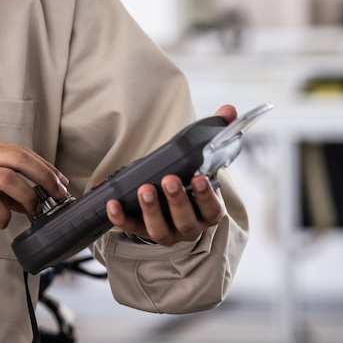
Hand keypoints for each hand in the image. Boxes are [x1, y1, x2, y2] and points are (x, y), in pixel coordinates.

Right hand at [0, 136, 69, 228]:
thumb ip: (1, 184)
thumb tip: (31, 200)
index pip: (20, 150)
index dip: (44, 166)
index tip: (60, 182)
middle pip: (18, 158)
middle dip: (43, 177)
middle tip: (57, 195)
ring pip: (5, 178)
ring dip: (26, 197)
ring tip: (33, 212)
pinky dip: (2, 213)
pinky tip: (3, 222)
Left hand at [105, 104, 235, 245]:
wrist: (171, 207)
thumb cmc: (188, 181)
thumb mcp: (203, 162)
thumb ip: (218, 136)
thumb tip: (229, 110)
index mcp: (207, 212)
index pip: (212, 209)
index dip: (206, 195)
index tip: (199, 179)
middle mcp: (189, 226)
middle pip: (185, 220)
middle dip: (177, 200)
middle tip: (168, 179)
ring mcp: (166, 232)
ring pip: (160, 229)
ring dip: (151, 210)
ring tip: (144, 188)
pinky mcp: (142, 231)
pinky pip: (131, 228)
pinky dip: (121, 218)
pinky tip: (113, 203)